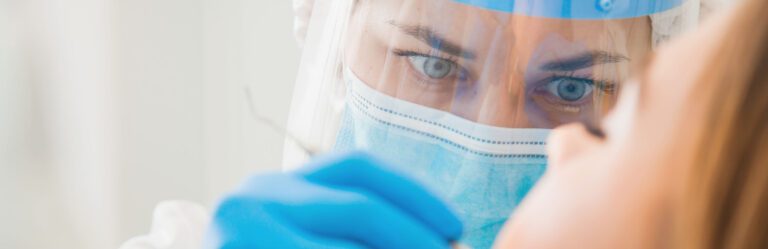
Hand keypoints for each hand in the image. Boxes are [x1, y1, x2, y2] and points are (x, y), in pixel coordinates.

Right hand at [207, 151, 462, 248]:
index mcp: (277, 184)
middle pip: (358, 205)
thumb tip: (442, 241)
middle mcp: (253, 199)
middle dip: (415, 236)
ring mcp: (241, 236)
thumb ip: (358, 230)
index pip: (358, 167)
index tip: (456, 226)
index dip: (416, 194)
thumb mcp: (305, 235)